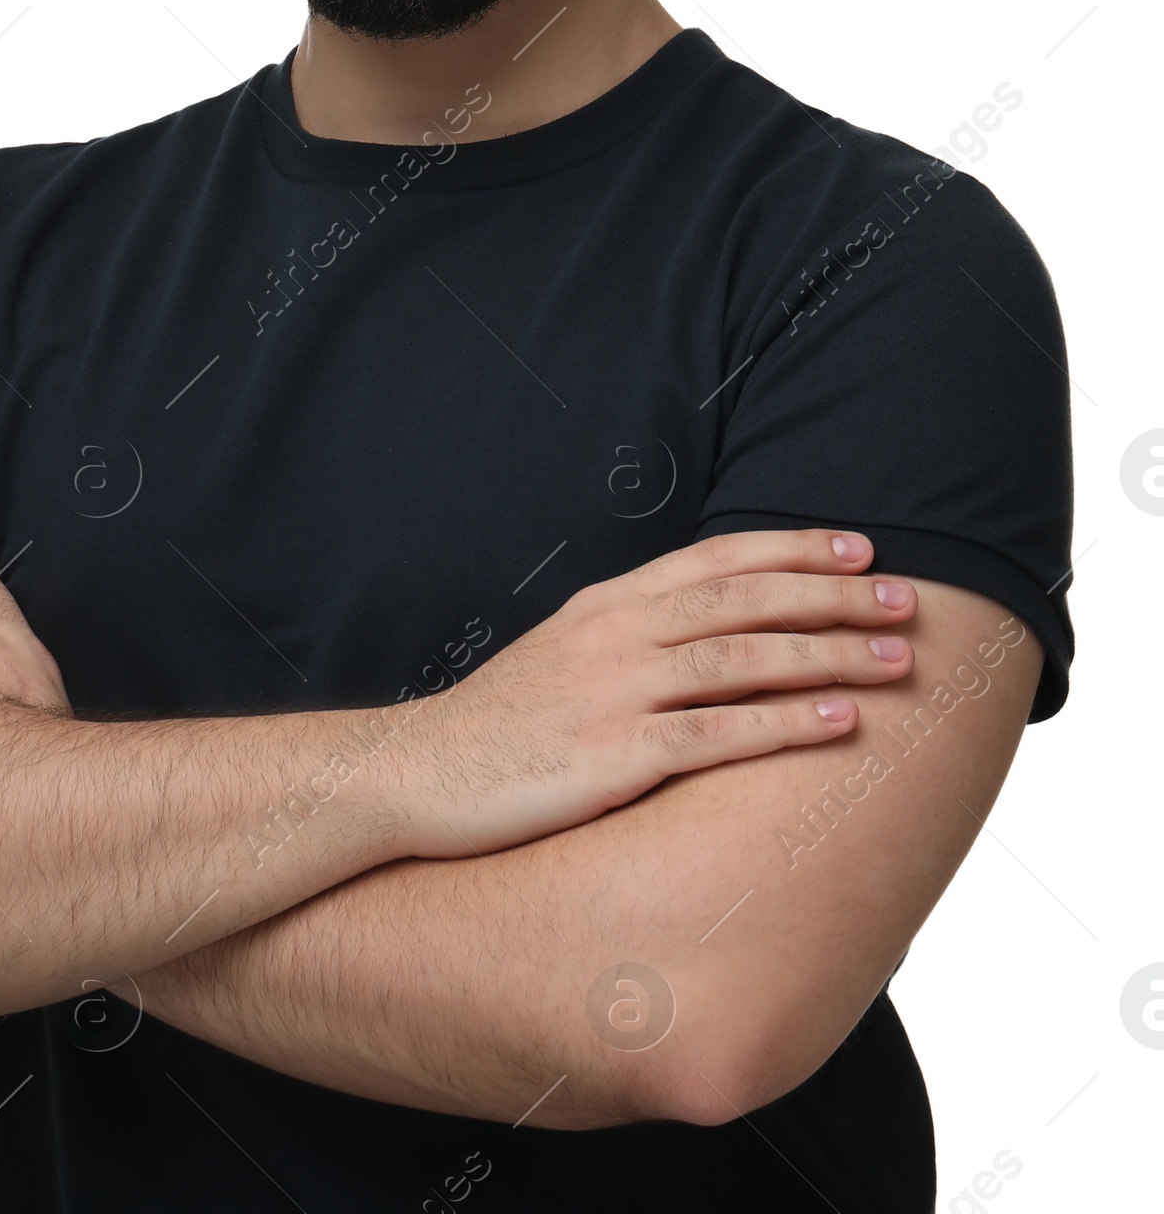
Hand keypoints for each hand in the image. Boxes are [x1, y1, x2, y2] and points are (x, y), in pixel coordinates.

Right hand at [395, 527, 916, 857]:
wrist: (417, 775)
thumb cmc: (500, 726)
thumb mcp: (564, 655)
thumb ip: (632, 635)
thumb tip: (709, 631)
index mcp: (608, 604)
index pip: (717, 559)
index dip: (794, 549)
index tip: (859, 546)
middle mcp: (617, 634)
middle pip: (745, 598)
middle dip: (832, 593)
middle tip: (905, 596)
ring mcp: (615, 692)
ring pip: (744, 658)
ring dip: (828, 653)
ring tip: (895, 658)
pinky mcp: (612, 756)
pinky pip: (718, 734)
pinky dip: (787, 723)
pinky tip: (840, 722)